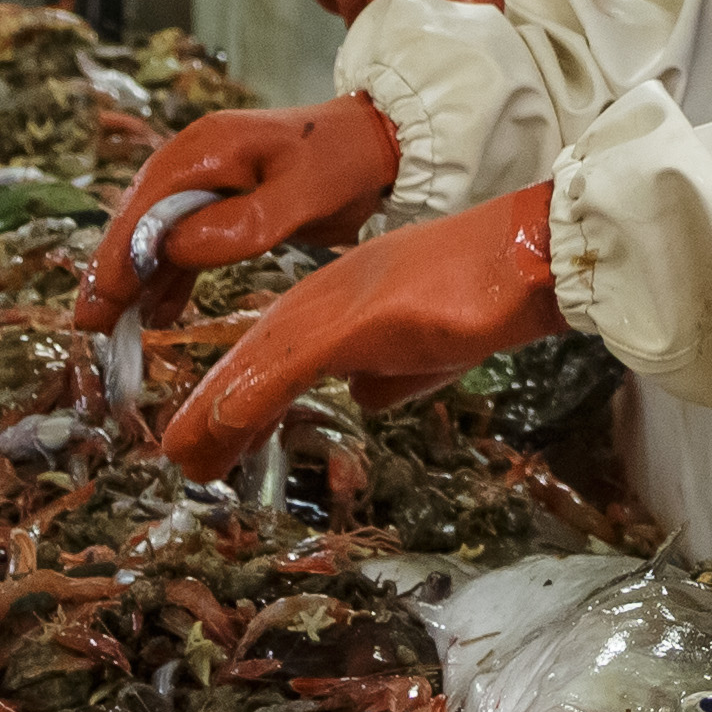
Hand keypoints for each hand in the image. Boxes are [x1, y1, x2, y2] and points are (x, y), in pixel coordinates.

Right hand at [78, 95, 400, 328]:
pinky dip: (170, 275)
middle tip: (91, 326)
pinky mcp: (223, 201)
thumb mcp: (302, 192)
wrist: (384, 141)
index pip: (145, 209)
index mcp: (206, 149)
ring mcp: (207, 180)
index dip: (119, 258)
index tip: (99, 302)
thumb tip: (177, 249)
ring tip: (117, 331)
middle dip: (114, 274)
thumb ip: (242, 222)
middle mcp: (196, 161)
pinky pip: (185, 241)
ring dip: (137, 280)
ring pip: (157, 236)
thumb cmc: (346, 160)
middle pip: (139, 222)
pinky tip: (160, 311)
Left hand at [155, 187, 560, 476]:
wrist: (529, 254)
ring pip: (261, 359)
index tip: (214, 431)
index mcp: (344, 299)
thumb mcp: (428, 347)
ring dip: (218, 411)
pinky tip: (220, 426)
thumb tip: (359, 398)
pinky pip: (292, 362)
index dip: (241, 390)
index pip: (277, 348)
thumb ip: (389, 372)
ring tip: (185, 457)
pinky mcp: (359, 317)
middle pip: (256, 353)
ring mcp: (340, 303)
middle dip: (216, 405)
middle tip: (183, 454)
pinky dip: (251, 395)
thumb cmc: (490, 293)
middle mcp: (329, 293)